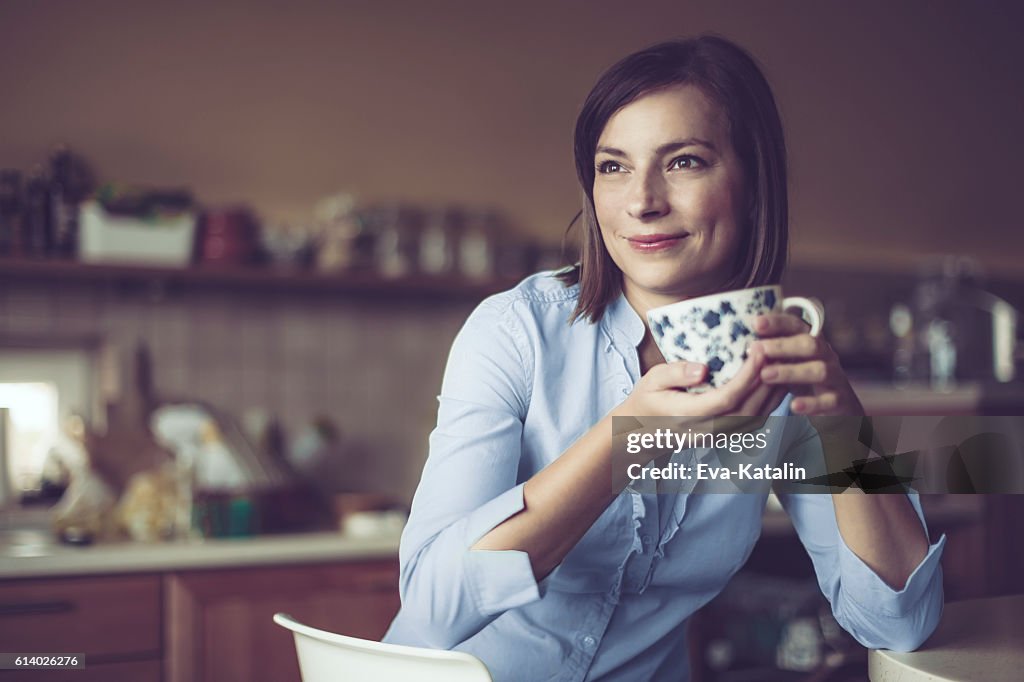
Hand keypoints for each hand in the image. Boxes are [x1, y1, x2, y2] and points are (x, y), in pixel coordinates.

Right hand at [619, 343, 787, 420]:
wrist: (643, 434)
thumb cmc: (647, 402)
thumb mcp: (651, 381)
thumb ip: (675, 373)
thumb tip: (703, 369)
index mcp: (688, 415)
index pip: (727, 398)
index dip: (748, 375)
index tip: (759, 350)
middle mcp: (708, 430)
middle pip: (749, 408)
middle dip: (767, 378)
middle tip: (776, 349)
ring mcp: (719, 436)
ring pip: (757, 417)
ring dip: (773, 391)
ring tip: (780, 362)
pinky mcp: (727, 436)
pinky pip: (755, 421)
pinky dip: (770, 402)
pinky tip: (773, 382)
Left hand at [752, 313, 863, 415]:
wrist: (839, 406)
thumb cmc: (806, 379)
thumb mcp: (790, 362)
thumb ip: (772, 352)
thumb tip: (745, 345)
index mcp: (812, 343)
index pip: (797, 326)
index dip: (778, 322)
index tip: (756, 323)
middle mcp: (826, 356)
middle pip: (811, 344)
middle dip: (783, 345)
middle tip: (758, 349)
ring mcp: (835, 378)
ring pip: (820, 370)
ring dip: (791, 371)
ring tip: (765, 375)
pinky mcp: (839, 400)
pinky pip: (828, 401)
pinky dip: (811, 403)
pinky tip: (794, 405)